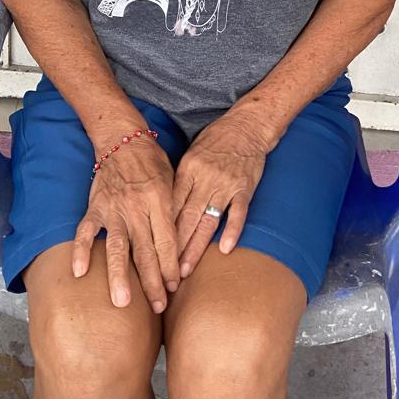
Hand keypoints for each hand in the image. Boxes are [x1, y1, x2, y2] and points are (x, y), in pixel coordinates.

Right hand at [71, 133, 180, 312]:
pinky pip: (85, 231)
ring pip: (117, 247)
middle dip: (153, 282)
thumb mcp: (173, 181)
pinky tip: (79, 273)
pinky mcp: (95, 207)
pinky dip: (81, 251)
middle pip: (145, 251)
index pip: (167, 241)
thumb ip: (173, 212)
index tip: (174, 287)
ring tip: (122, 302)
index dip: (171, 267)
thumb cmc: (153, 163)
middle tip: (159, 306)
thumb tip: (180, 248)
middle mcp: (136, 207)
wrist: (122, 139)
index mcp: (159, 200)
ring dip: (120, 276)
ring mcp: (113, 208)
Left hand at [171, 111, 269, 278]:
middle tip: (163, 272)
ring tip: (185, 270)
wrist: (247, 125)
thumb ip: (180, 180)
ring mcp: (226, 184)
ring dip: (196, 247)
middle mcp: (205, 178)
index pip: (170, 205)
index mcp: (188, 169)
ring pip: (208, 220)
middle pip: (186, 217)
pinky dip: (232, 231)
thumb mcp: (191, 154)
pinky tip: (224, 249)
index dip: (160, 231)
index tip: (151, 253)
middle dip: (174, 247)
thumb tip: (163, 208)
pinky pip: (238, 213)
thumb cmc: (216, 139)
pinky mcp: (245, 188)